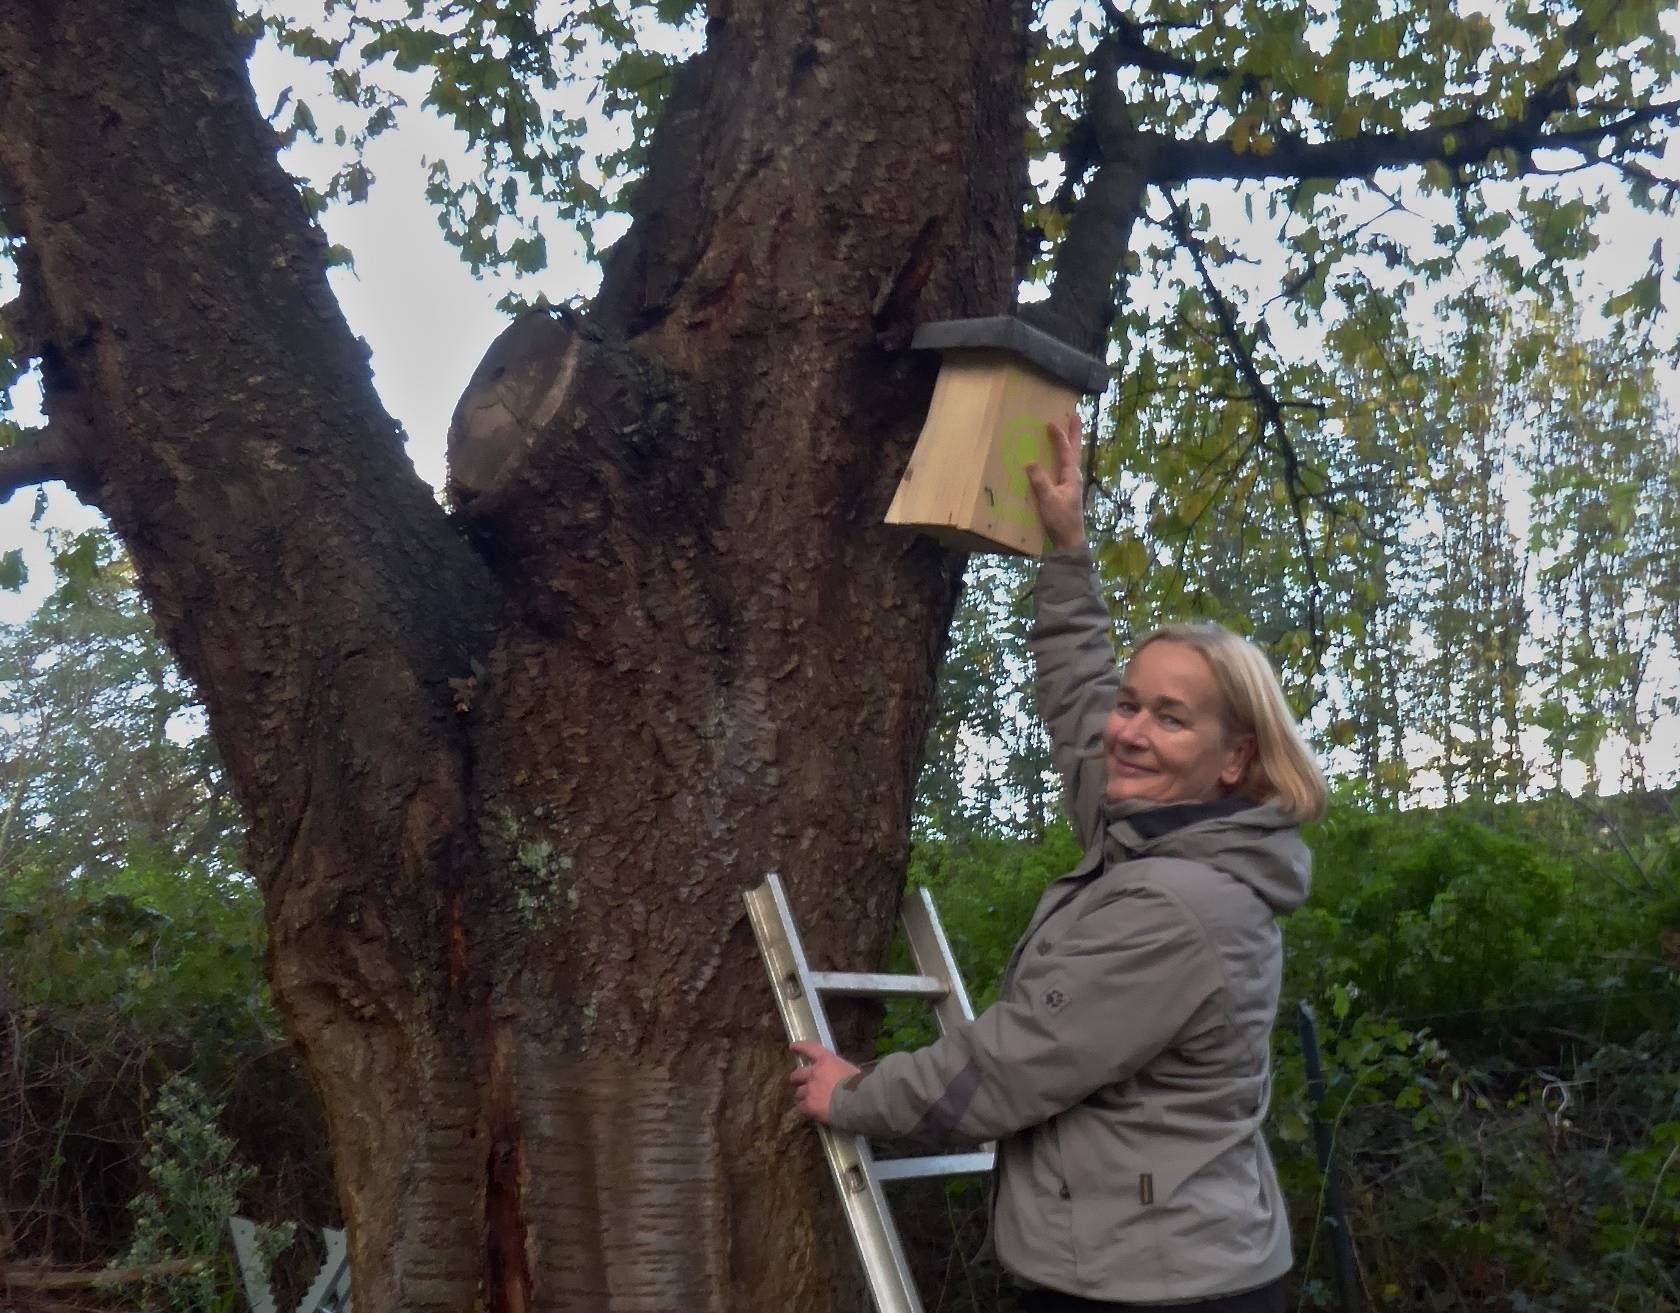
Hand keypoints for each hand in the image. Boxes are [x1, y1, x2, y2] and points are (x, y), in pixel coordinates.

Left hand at [788, 1040, 859, 1124]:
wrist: (857, 1102)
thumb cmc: (860, 1085)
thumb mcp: (851, 1071)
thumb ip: (840, 1072)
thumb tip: (840, 1078)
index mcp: (826, 1061)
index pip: (810, 1049)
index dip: (800, 1047)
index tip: (792, 1046)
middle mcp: (814, 1073)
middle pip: (797, 1074)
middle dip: (797, 1079)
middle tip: (798, 1083)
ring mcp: (809, 1090)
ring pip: (798, 1093)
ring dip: (802, 1096)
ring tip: (806, 1101)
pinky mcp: (808, 1106)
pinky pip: (801, 1107)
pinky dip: (804, 1108)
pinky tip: (809, 1112)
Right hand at [1025, 413, 1087, 550]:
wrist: (1069, 541)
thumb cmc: (1060, 520)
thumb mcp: (1048, 499)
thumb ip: (1040, 480)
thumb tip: (1031, 462)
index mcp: (1072, 476)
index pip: (1066, 451)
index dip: (1059, 436)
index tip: (1051, 422)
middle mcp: (1074, 477)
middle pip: (1075, 450)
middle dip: (1074, 433)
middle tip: (1075, 416)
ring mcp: (1072, 485)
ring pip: (1072, 458)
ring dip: (1070, 444)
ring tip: (1068, 433)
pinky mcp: (1067, 493)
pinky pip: (1066, 468)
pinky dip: (1063, 458)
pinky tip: (1058, 460)